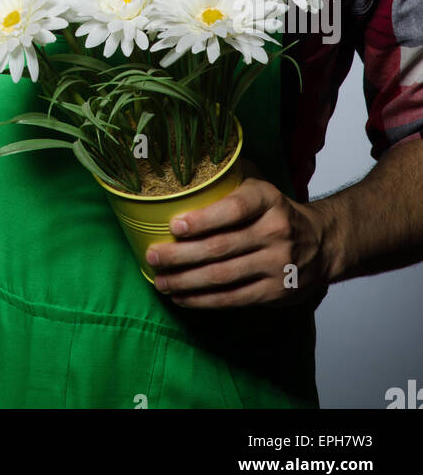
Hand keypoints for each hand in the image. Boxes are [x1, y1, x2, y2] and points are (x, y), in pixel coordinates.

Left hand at [146, 161, 330, 308]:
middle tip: (153, 255)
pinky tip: (182, 296)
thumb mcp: (258, 187)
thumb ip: (226, 182)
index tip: (174, 225)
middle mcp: (275, 232)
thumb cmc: (275, 212)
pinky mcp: (275, 292)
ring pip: (223, 276)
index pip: (234, 209)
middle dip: (181, 255)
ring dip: (186, 281)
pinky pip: (233, 298)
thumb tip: (180, 174)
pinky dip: (203, 300)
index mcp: (268, 200)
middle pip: (220, 247)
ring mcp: (277, 265)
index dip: (203, 219)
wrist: (321, 243)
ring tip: (160, 281)